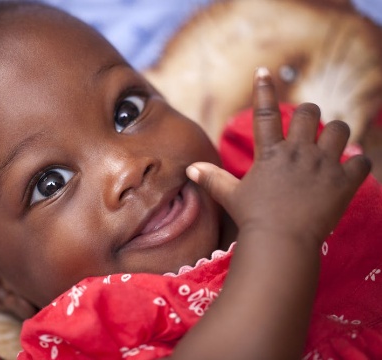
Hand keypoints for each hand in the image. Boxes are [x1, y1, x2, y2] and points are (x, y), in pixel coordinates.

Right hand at [187, 67, 370, 244]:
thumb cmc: (253, 219)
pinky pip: (362, 161)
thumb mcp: (230, 196)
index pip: (265, 114)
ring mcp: (323, 165)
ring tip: (332, 145)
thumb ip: (212, 178)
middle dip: (309, 115)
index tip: (263, 71)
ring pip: (340, 130)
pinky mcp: (343, 182)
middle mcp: (298, 152)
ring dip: (337, 134)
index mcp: (270, 153)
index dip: (263, 90)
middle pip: (310, 113)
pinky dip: (358, 163)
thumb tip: (190, 169)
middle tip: (307, 127)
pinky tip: (351, 169)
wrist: (281, 242)